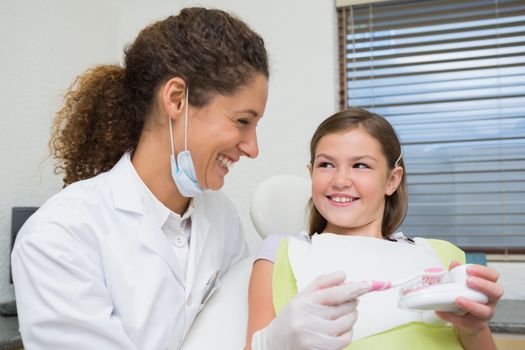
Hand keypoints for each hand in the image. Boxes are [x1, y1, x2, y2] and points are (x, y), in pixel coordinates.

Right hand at [251, 271, 369, 349]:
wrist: (274, 344)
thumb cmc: (290, 319)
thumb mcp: (301, 296)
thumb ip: (322, 283)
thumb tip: (344, 275)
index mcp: (301, 302)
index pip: (333, 293)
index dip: (353, 288)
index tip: (366, 285)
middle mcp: (305, 319)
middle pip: (342, 308)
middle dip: (352, 302)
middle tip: (352, 300)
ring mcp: (312, 336)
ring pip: (346, 323)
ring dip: (351, 317)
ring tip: (346, 314)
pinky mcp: (318, 349)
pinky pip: (344, 339)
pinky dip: (347, 333)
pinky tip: (341, 329)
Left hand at [436, 262, 503, 336]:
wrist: (466, 321)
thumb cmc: (465, 297)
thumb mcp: (460, 284)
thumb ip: (457, 273)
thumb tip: (454, 263)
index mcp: (488, 286)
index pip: (493, 275)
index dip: (484, 271)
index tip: (469, 269)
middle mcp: (491, 300)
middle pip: (496, 291)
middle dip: (483, 285)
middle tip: (468, 281)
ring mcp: (486, 314)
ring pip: (486, 311)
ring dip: (471, 304)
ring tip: (457, 299)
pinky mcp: (476, 325)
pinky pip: (467, 322)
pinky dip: (453, 317)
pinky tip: (442, 312)